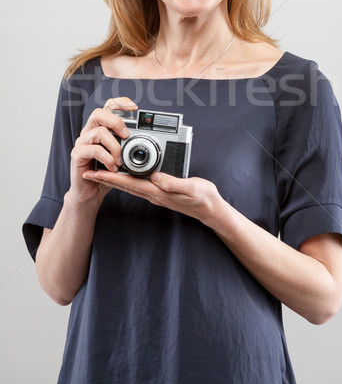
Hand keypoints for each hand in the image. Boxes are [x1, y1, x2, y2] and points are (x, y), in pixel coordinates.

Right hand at [69, 97, 136, 206]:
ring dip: (115, 146)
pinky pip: (94, 150)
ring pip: (99, 132)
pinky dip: (107, 159)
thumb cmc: (107, 174)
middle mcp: (89, 132)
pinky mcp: (77, 154)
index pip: (107, 107)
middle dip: (116, 122)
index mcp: (100, 128)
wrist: (91, 193)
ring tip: (120, 161)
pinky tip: (112, 168)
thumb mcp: (122, 158)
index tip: (135, 107)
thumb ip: (129, 147)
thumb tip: (147, 140)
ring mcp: (82, 142)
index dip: (120, 103)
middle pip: (99, 113)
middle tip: (127, 136)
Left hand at [82, 168, 225, 227]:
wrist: (211, 209)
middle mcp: (154, 194)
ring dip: (114, 179)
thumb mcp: (190, 188)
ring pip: (130, 185)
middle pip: (124, 185)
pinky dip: (128, 179)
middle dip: (105, 179)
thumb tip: (155, 177)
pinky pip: (139, 185)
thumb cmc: (203, 199)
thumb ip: (173, 183)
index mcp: (158, 191)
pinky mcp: (161, 191)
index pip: (130, 183)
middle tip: (88, 174)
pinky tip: (125, 175)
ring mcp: (157, 194)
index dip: (111, 178)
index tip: (95, 173)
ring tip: (99, 173)